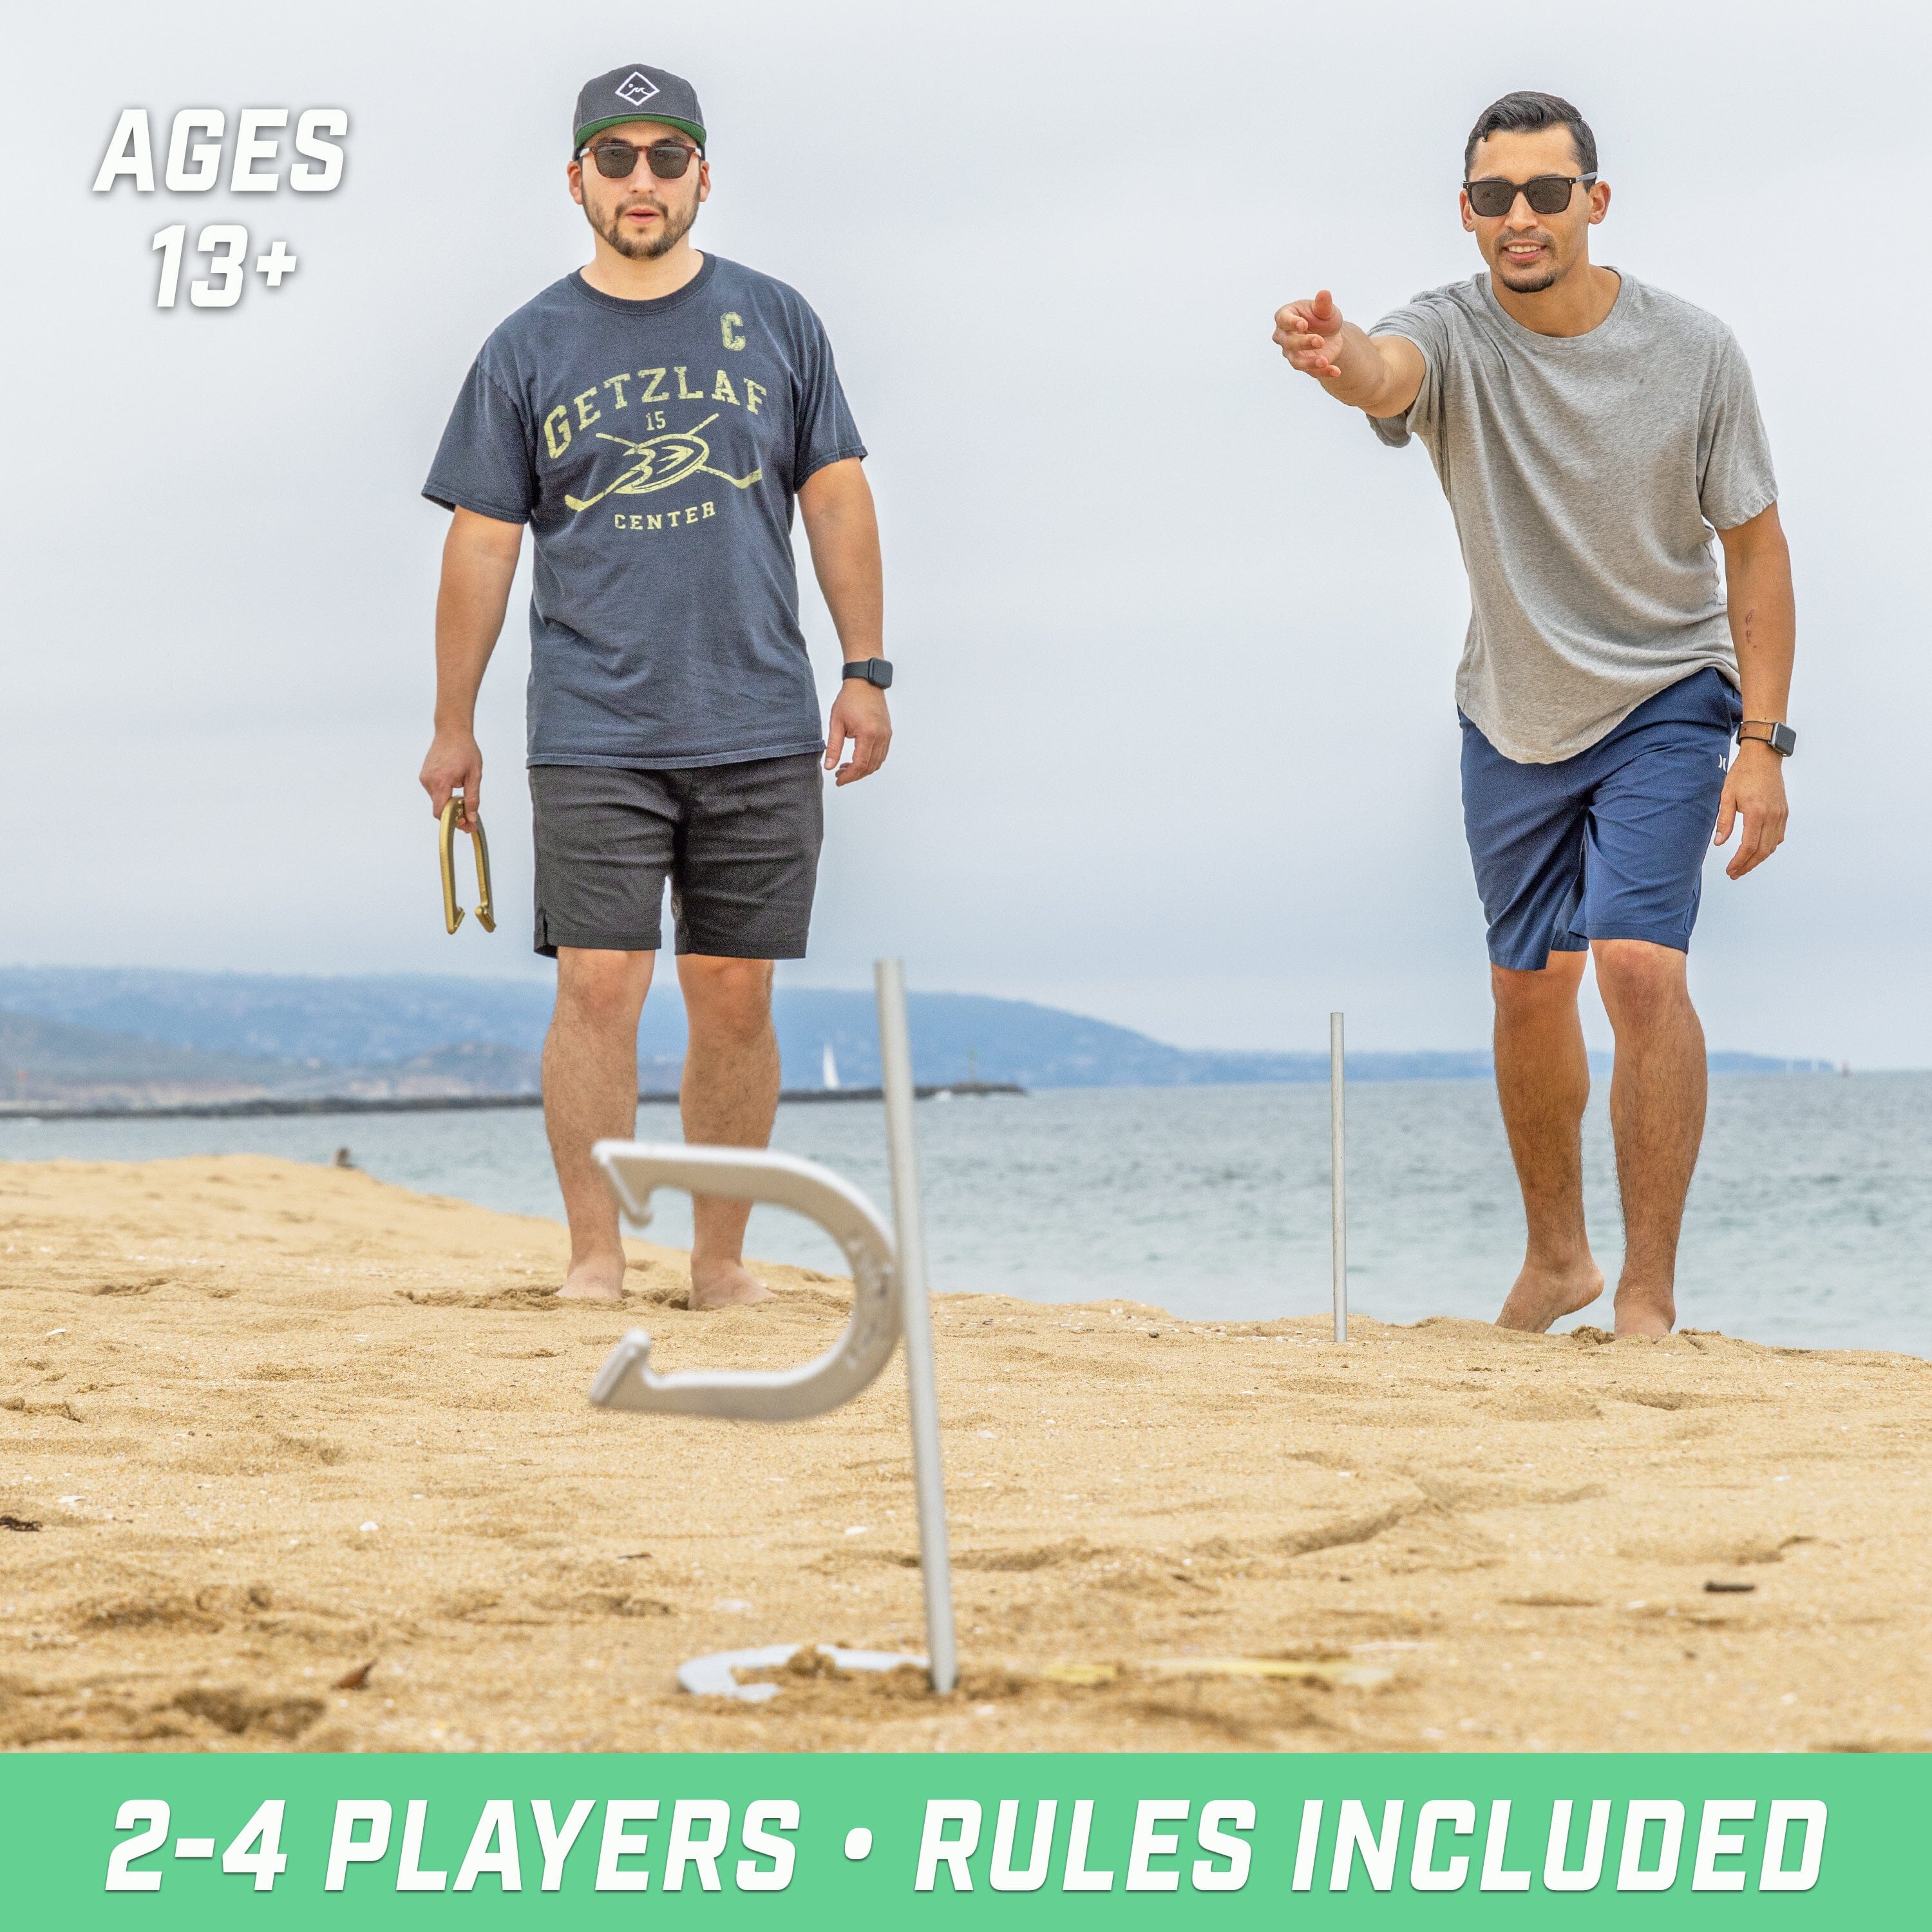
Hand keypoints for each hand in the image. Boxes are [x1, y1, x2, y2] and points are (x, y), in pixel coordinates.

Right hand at [420, 725, 482, 829]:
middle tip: (470, 817)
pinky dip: (444, 793)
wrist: (452, 731)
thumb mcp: (474, 776)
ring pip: (437, 800)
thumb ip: (472, 799)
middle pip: (439, 808)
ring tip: (463, 791)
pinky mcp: (424, 775)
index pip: (441, 813)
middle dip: (454, 815)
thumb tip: (471, 818)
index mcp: (441, 782)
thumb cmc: (465, 749)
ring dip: (450, 802)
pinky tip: (455, 784)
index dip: (453, 822)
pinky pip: (435, 791)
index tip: (466, 825)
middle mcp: (429, 781)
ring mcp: (425, 778)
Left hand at [825, 680, 890, 786]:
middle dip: (855, 775)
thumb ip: (833, 747)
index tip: (839, 780)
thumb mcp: (836, 723)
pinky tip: (858, 759)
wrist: (865, 683)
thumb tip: (829, 766)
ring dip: (863, 770)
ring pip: (877, 763)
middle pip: (870, 767)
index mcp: (868, 734)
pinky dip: (870, 761)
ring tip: (846, 767)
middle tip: (840, 774)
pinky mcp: (887, 733)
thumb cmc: (850, 699)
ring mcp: (886, 735)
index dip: (849, 776)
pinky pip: (881, 754)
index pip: (860, 764)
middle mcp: (881, 736)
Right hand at [1273, 289, 1347, 378]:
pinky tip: (1336, 371)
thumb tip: (1324, 293)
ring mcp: (1292, 353)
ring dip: (1309, 362)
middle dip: (1303, 343)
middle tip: (1319, 341)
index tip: (1304, 324)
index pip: (1283, 320)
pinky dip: (1324, 372)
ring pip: (1296, 361)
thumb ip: (1323, 304)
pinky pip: (1311, 372)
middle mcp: (1284, 337)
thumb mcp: (1325, 309)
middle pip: (1289, 342)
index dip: (1291, 323)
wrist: (1330, 334)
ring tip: (1324, 361)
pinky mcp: (1304, 365)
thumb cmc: (1321, 317)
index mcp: (1286, 317)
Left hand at [1714, 741, 1787, 878]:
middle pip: (1763, 850)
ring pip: (1772, 845)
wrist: (1763, 758)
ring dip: (1759, 859)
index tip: (1731, 870)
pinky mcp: (1784, 812)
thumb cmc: (1743, 773)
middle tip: (1735, 873)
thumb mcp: (1726, 796)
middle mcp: (1772, 816)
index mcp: (1756, 813)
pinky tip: (1758, 850)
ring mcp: (1780, 814)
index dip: (1739, 861)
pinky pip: (1778, 836)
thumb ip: (1724, 821)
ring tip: (1744, 865)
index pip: (1749, 846)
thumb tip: (1719, 842)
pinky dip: (1769, 847)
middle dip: (1748, 865)